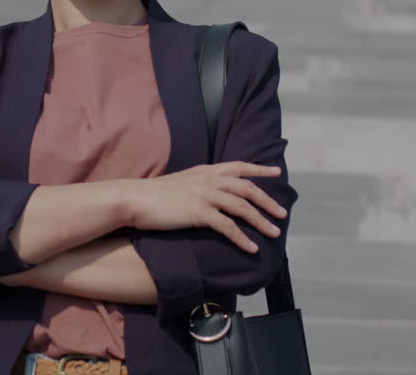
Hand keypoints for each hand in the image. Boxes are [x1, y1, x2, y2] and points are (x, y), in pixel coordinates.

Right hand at [122, 163, 286, 253]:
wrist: (133, 198)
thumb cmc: (151, 195)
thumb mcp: (178, 183)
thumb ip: (196, 185)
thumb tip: (206, 194)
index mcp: (204, 171)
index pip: (238, 167)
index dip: (259, 169)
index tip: (276, 172)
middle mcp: (208, 180)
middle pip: (247, 187)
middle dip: (267, 200)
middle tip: (282, 213)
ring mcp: (204, 195)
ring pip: (242, 207)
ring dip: (261, 221)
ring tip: (274, 233)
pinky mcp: (198, 212)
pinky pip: (228, 226)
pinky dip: (242, 238)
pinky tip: (251, 248)